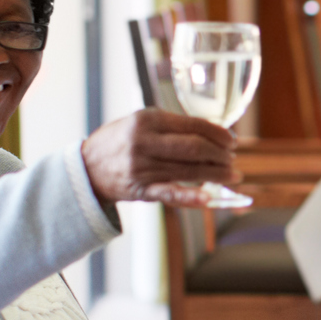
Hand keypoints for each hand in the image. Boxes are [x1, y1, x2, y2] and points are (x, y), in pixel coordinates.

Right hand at [80, 109, 238, 206]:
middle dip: (220, 155)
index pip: (193, 125)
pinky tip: (208, 199)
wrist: (88, 167)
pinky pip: (170, 193)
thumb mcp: (141, 122)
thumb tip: (213, 133)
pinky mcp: (141, 189)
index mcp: (148, 120)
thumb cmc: (121, 141)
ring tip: (233, 176)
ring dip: (216, 175)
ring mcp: (142, 167)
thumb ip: (172, 126)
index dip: (218, 133)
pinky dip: (190, 196)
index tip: (231, 141)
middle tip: (232, 159)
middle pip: (194, 148)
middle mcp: (145, 142)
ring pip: (188, 170)